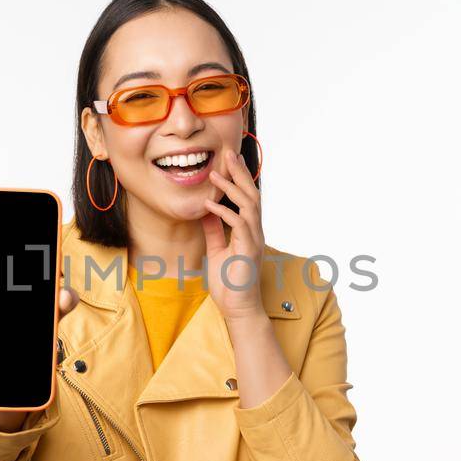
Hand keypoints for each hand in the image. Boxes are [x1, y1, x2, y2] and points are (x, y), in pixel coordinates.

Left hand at [201, 141, 266, 322]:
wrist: (237, 308)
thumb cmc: (229, 282)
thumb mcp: (216, 249)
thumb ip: (214, 230)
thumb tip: (205, 210)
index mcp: (249, 230)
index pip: (247, 197)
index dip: (240, 177)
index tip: (231, 159)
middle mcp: (255, 232)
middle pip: (252, 195)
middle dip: (240, 173)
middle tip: (229, 153)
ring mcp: (254, 240)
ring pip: (249, 206)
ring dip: (232, 188)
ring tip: (215, 175)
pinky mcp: (249, 251)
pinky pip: (239, 226)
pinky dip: (224, 213)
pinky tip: (209, 205)